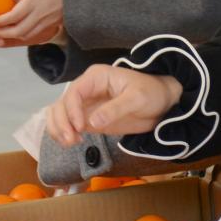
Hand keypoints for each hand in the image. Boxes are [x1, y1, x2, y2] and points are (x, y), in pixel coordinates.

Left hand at [0, 0, 69, 46]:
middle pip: (17, 31)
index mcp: (34, 2)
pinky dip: (24, 34)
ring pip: (26, 35)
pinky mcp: (53, 24)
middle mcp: (39, 14)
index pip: (11, 16)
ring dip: (12, 35)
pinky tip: (19, 31)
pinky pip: (35, 33)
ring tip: (3, 31)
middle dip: (2, 33)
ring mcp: (47, 21)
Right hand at [46, 65, 183, 146]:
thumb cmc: (152, 93)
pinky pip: (67, 124)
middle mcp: (86, 89)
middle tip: (72, 140)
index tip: (79, 128)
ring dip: (58, 128)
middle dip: (61, 122)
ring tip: (71, 142)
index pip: (74, 92)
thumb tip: (92, 122)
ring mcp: (85, 104)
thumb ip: (115, 109)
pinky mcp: (87, 118)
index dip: (71, 110)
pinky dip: (63, 133)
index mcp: (96, 77)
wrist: (162, 102)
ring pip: (58, 114)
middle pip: (61, 103)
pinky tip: (72, 142)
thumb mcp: (137, 99)